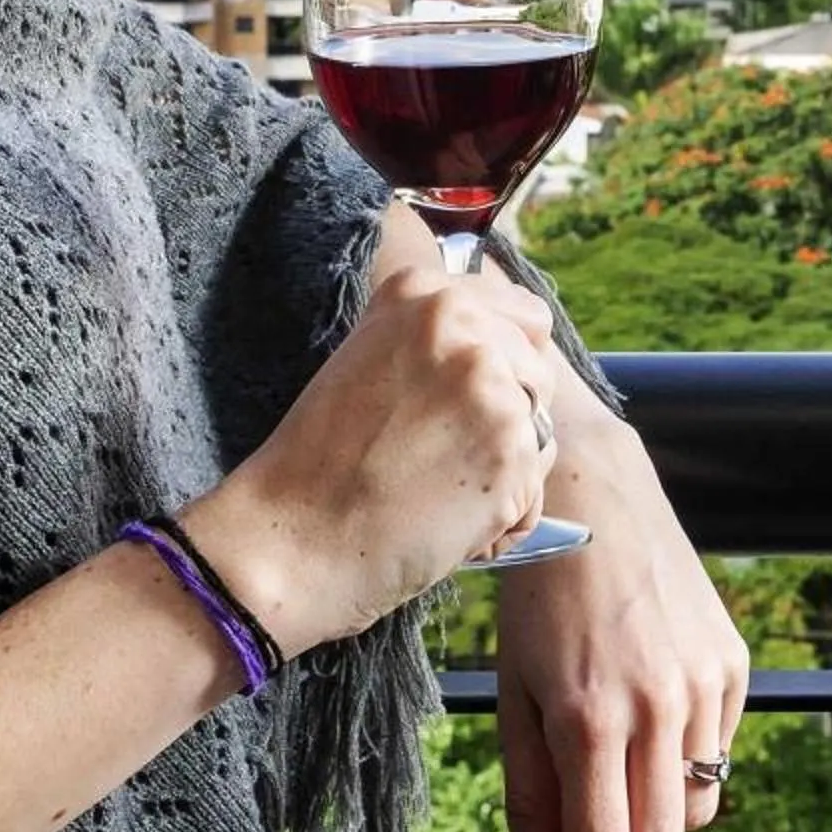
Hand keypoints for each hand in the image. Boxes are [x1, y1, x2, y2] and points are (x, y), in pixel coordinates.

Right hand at [190, 262, 561, 658]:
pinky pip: (533, 492)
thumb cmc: (322, 466)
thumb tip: (520, 343)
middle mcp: (460, 322)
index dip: (506, 370)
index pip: (525, 316)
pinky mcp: (510, 446)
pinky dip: (499, 521)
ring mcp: (489, 381)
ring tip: (432, 491)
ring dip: (504, 474)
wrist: (291, 539)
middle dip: (509, 421)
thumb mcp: (371, 360)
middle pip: (540, 373)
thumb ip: (439, 340)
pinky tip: (441, 524)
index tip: (461, 406)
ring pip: (541, 433)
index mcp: (423, 292)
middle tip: (436, 457)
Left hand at [494, 405, 751, 831]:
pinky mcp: (730, 661)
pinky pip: (718, 748)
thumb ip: (528, 791)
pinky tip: (650, 725)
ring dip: (659, 825)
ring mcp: (702, 682)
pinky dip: (686, 765)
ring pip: (695, 804)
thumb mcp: (513, 691)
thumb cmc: (536, 593)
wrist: (593, 490)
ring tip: (617, 785)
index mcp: (588, 717)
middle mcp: (656, 705)